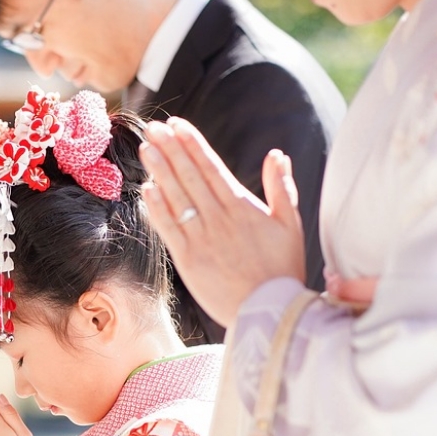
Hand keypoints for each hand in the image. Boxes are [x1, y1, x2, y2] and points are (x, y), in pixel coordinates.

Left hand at [139, 118, 305, 327]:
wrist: (269, 311)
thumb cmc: (282, 269)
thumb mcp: (291, 225)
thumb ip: (282, 188)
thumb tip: (277, 154)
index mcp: (242, 207)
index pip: (211, 167)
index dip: (192, 144)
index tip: (177, 124)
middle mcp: (219, 219)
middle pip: (189, 177)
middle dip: (170, 149)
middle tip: (153, 127)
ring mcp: (201, 239)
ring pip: (176, 198)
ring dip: (160, 171)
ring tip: (146, 148)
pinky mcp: (188, 260)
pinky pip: (169, 229)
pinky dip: (157, 209)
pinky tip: (146, 190)